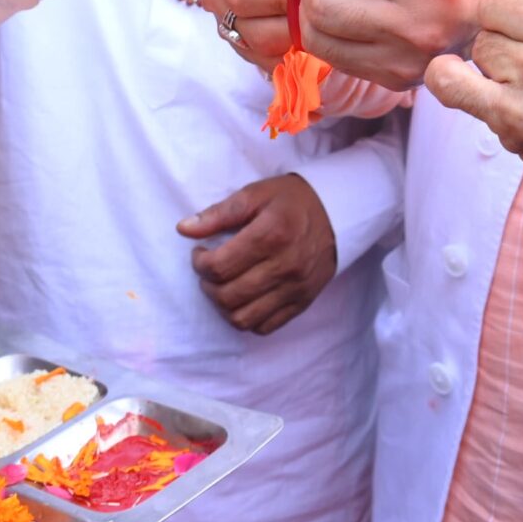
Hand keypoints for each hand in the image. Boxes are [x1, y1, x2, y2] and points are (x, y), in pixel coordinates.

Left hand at [177, 173, 337, 335]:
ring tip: (224, 286)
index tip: (200, 253)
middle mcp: (285, 266)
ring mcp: (295, 288)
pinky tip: (244, 298)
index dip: (199, 263)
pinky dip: (247, 318)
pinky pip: (265, 327)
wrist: (338, 212)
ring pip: (243, 318)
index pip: (219, 266)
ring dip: (223, 306)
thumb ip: (219, 213)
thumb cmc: (293, 200)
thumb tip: (184, 229)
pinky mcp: (303, 302)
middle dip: (207, 285)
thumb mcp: (256, 194)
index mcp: (271, 235)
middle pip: (228, 296)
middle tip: (210, 270)